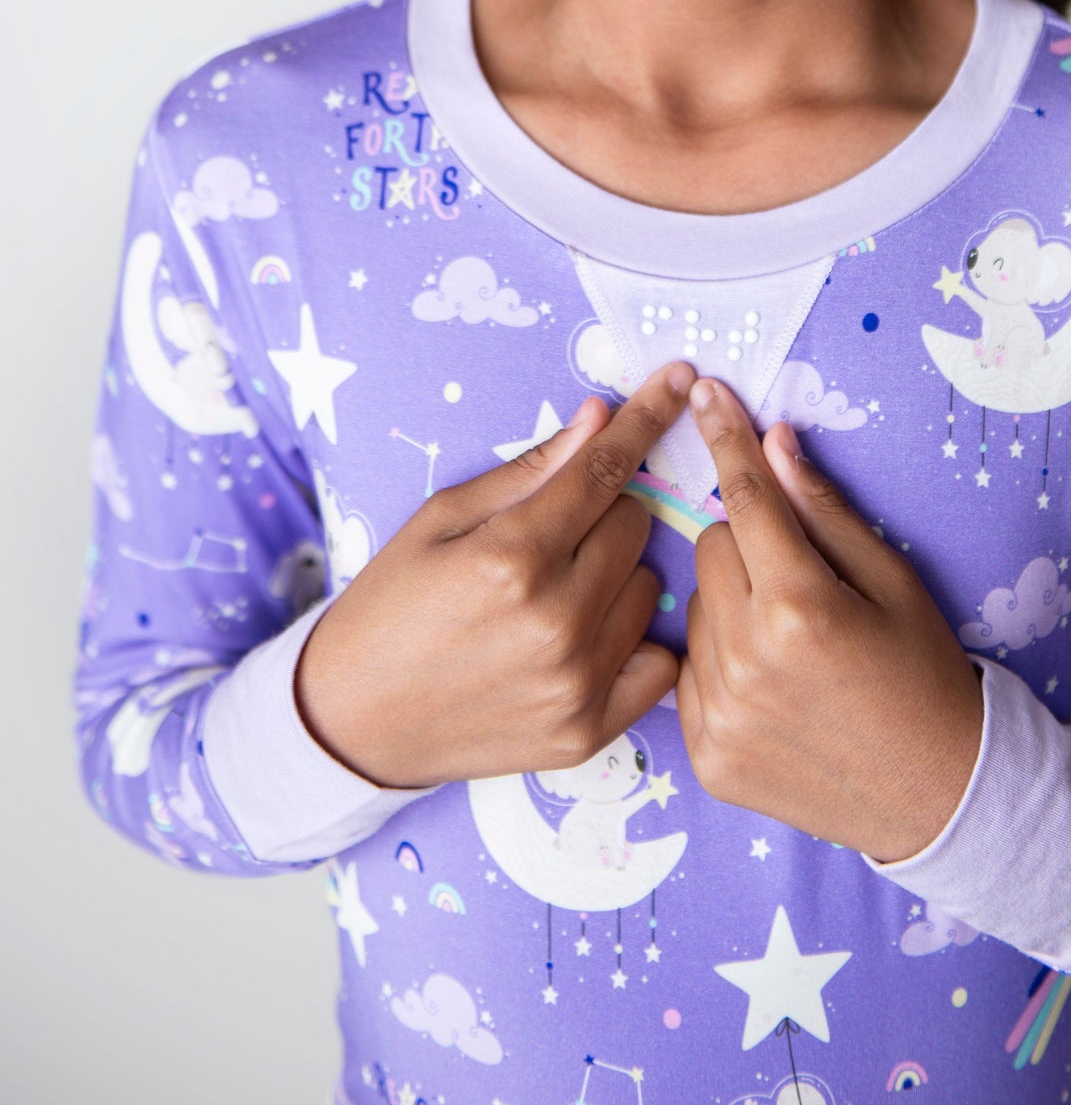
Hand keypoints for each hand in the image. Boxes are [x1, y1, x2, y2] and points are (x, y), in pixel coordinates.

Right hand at [293, 362, 693, 787]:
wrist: (353, 721)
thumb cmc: (391, 605)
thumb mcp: (440, 519)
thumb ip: (529, 470)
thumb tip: (599, 418)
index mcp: (511, 556)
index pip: (605, 468)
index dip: (646, 417)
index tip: (680, 379)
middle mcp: (554, 620)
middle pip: (635, 524)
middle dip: (604, 514)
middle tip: (551, 536)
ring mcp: (576, 682)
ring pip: (648, 588)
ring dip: (615, 578)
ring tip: (554, 595)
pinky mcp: (588, 730)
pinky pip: (658, 661)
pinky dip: (633, 643)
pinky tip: (584, 641)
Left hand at [676, 377, 982, 863]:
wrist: (938, 796)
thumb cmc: (924, 673)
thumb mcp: (893, 580)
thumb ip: (824, 511)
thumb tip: (776, 442)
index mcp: (800, 608)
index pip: (747, 498)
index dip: (727, 439)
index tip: (704, 391)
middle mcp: (748, 661)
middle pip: (710, 548)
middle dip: (747, 547)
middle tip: (797, 580)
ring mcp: (721, 716)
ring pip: (694, 608)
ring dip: (730, 607)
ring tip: (789, 643)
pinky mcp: (706, 755)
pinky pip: (688, 671)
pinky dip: (720, 665)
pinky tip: (771, 686)